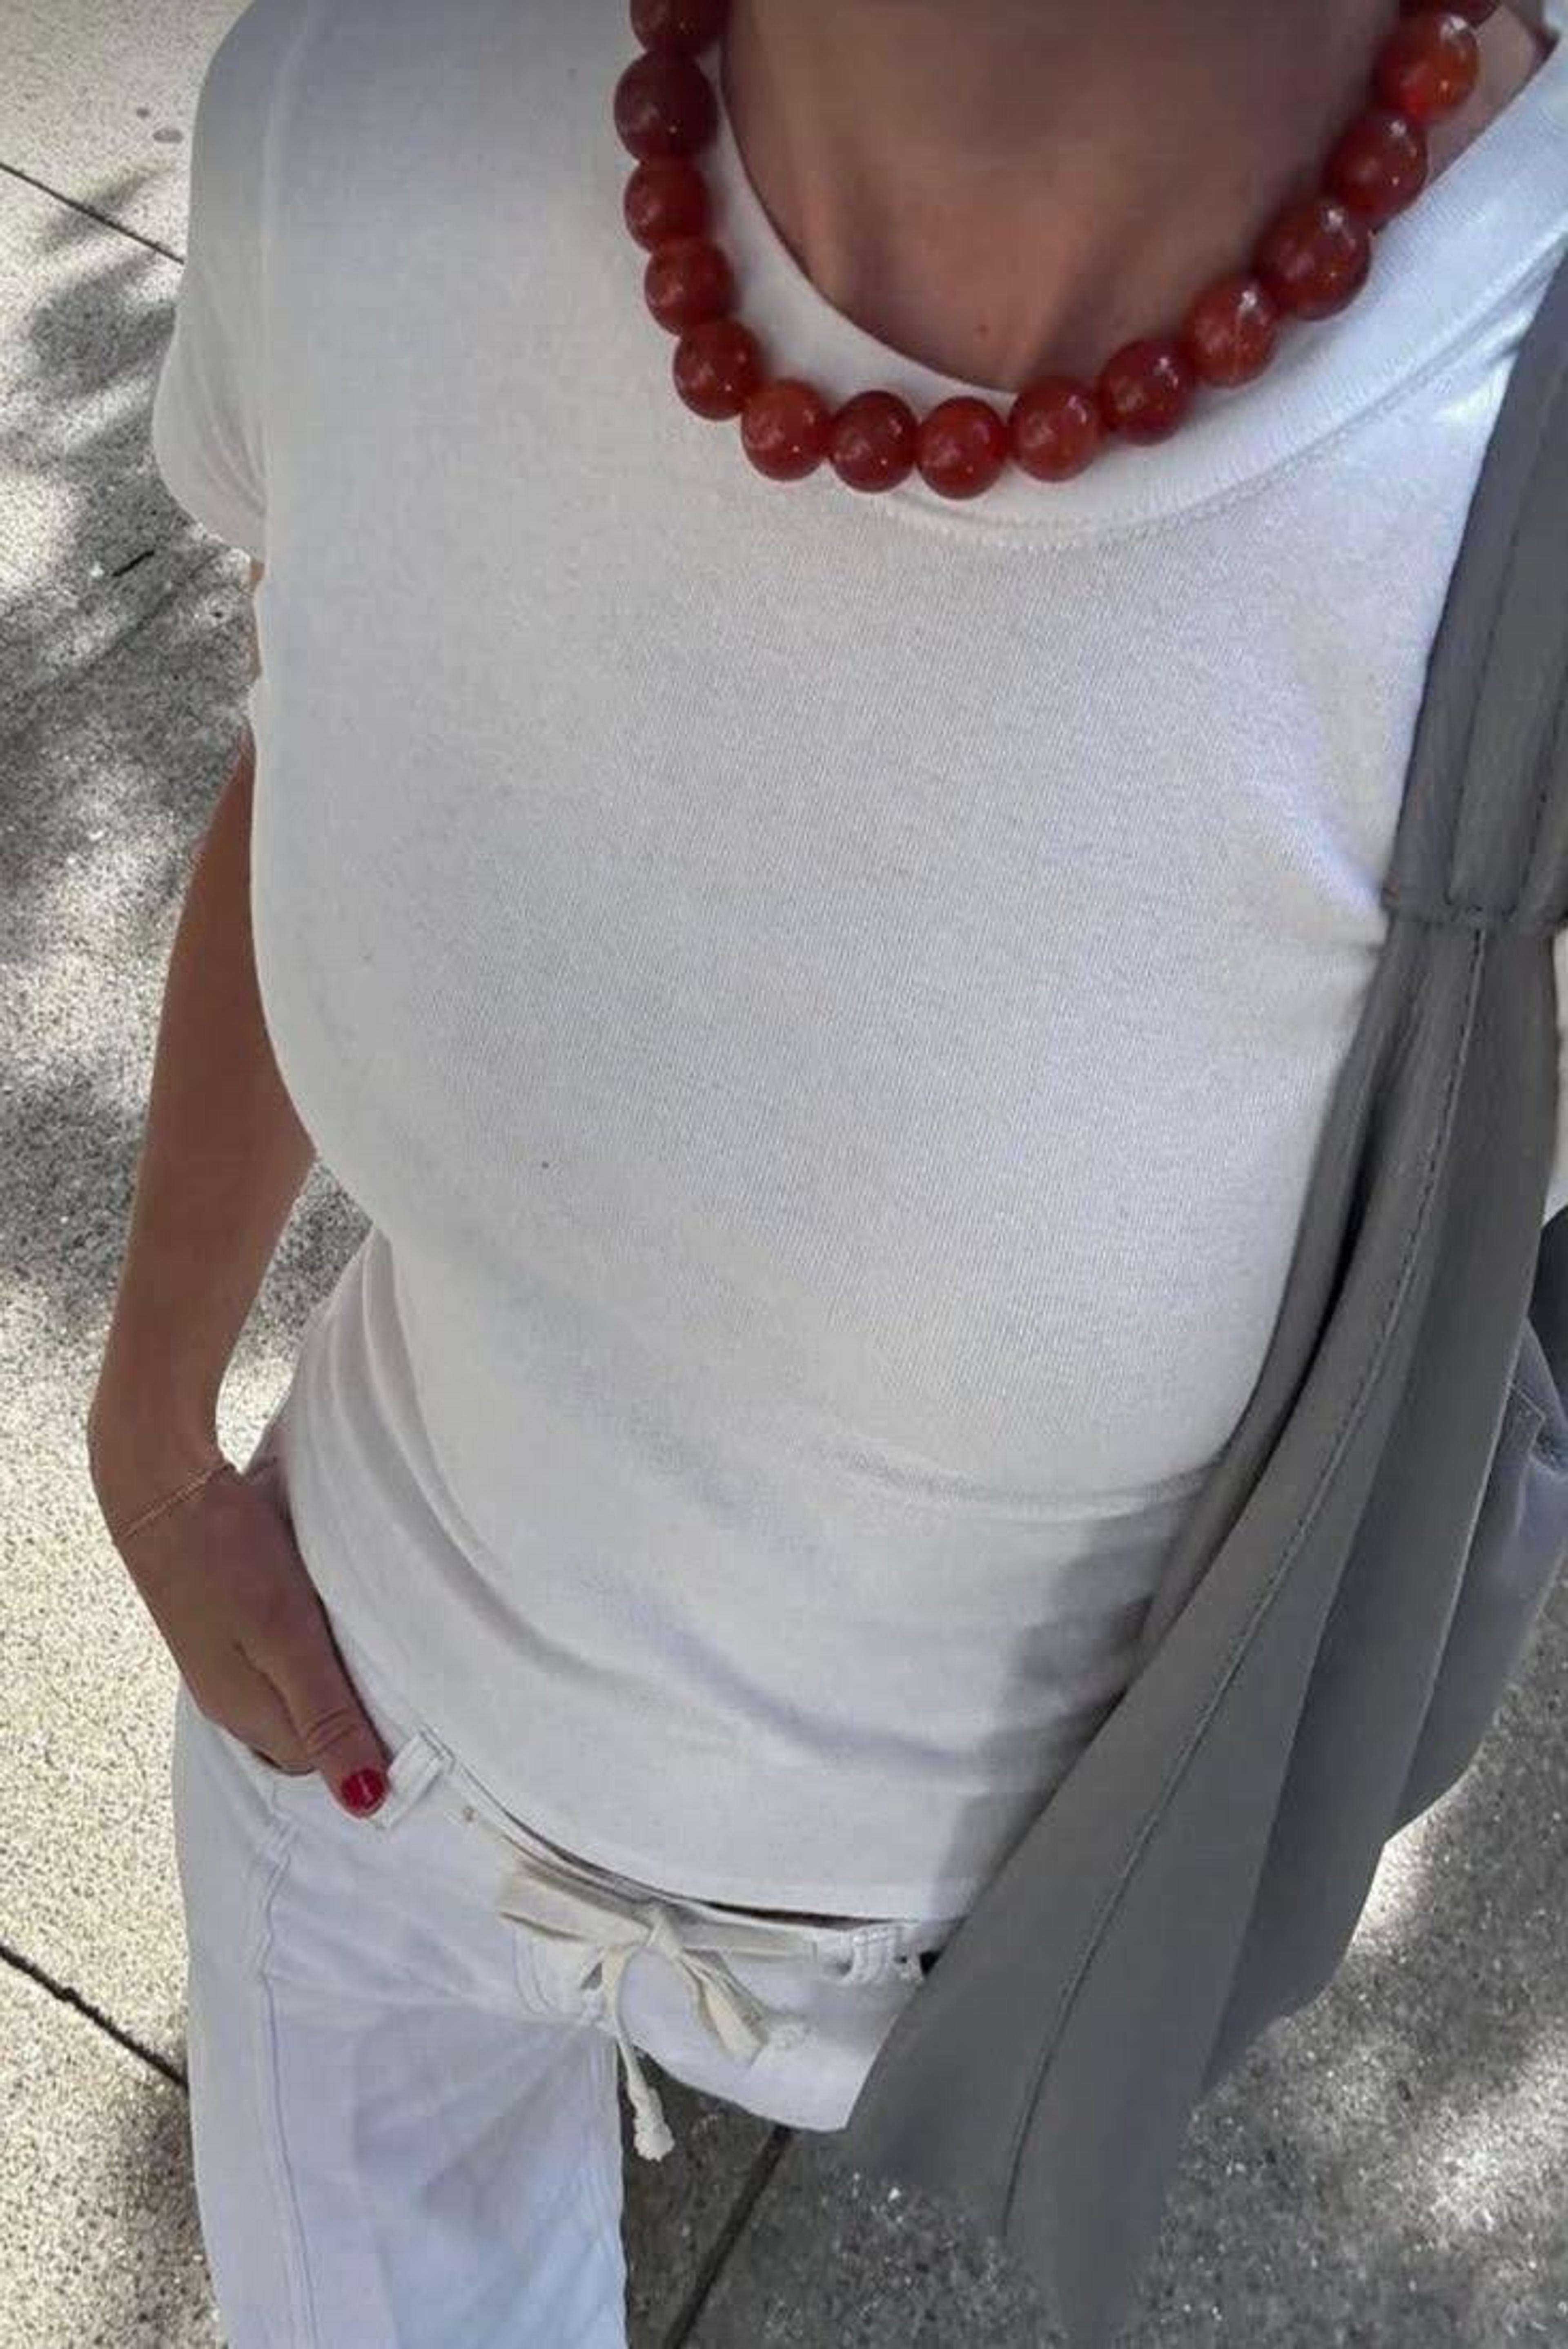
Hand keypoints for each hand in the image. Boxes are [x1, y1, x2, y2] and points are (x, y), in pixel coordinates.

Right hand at [90, 1424, 390, 1815]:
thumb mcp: (289, 1638)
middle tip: (398, 1677)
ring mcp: (220, 1663)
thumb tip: (363, 1803)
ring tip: (367, 1646)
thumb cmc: (228, 1556)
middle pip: (306, 1736)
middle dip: (350, 1717)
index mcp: (248, 1713)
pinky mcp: (219, 1627)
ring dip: (330, 1681)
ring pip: (292, 1697)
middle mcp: (229, 1700)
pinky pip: (273, 1664)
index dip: (367, 1745)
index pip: (323, 1764)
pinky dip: (305, 1653)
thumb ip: (327, 1716)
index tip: (412, 1715)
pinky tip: (324, 1621)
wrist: (161, 1485)